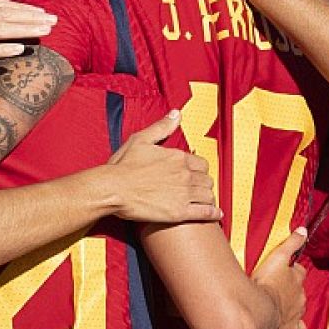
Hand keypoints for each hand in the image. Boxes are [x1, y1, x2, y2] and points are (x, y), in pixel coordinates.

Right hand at [103, 111, 220, 223]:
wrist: (112, 189)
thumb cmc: (122, 166)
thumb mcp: (140, 139)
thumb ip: (162, 127)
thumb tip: (177, 113)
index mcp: (177, 157)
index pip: (202, 163)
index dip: (199, 170)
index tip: (194, 175)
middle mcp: (184, 174)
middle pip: (207, 180)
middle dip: (204, 184)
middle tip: (199, 189)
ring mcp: (183, 194)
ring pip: (208, 194)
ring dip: (209, 198)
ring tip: (206, 201)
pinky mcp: (179, 212)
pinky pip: (205, 212)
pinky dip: (213, 213)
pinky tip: (216, 214)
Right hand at [252, 229, 308, 328]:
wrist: (260, 311)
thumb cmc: (265, 283)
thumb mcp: (277, 257)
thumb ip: (291, 243)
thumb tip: (304, 230)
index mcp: (296, 278)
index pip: (298, 270)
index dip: (291, 270)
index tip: (283, 269)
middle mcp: (300, 295)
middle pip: (299, 288)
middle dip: (292, 288)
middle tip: (277, 287)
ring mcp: (297, 312)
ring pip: (299, 306)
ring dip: (291, 305)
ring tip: (277, 304)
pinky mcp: (291, 328)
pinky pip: (299, 328)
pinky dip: (296, 327)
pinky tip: (290, 326)